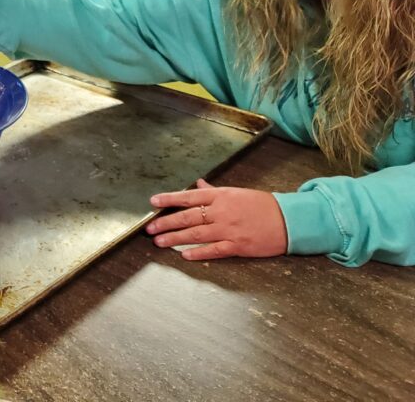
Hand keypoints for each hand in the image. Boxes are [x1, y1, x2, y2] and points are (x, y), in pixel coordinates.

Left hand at [146, 178, 287, 260]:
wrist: (288, 220)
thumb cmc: (262, 205)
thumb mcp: (236, 193)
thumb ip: (214, 191)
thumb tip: (197, 184)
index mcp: (221, 196)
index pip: (189, 197)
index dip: (169, 199)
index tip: (153, 202)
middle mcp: (221, 212)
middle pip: (188, 217)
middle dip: (166, 222)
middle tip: (150, 228)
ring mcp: (229, 230)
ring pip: (196, 234)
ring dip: (175, 238)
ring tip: (159, 242)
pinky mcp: (238, 246)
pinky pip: (214, 250)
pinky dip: (198, 253)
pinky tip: (184, 255)